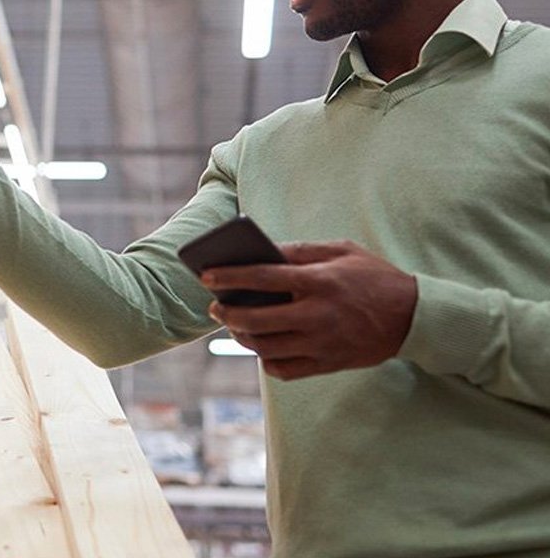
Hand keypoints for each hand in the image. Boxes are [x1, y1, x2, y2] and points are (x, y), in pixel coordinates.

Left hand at [201, 241, 417, 380]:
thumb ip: (301, 251)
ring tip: (234, 325)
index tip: (206, 276)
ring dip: (243, 337)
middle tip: (216, 307)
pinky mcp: (328, 364)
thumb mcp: (342, 250)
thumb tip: (263, 252)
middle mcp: (317, 315)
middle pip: (257, 319)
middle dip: (228, 313)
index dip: (229, 276)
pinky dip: (267, 361)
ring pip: (266, 348)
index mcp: (319, 281)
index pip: (263, 278)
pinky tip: (261, 348)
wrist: (415, 317)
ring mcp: (322, 343)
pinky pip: (285, 370)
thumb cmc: (374, 277)